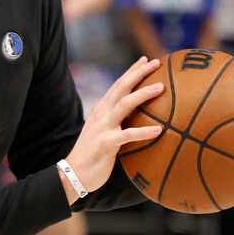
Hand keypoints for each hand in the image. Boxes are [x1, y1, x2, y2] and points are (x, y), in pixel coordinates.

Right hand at [62, 57, 164, 203]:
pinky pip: (127, 135)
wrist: (73, 174)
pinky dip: (144, 132)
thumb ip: (116, 124)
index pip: (118, 85)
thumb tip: (139, 122)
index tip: (145, 60)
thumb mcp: (103, 133)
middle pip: (121, 87)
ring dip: (142, 94)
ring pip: (124, 104)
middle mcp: (101, 114)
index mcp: (101, 110)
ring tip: (160, 88)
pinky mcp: (105, 143)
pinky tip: (159, 130)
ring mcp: (102, 127)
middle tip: (156, 63)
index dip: (131, 71)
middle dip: (138, 73)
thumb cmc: (92, 155)